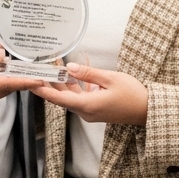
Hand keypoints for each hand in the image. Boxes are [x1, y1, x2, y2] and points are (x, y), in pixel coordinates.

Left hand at [32, 64, 148, 124]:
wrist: (149, 110)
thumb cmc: (133, 95)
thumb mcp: (110, 79)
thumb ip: (87, 73)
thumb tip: (69, 67)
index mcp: (87, 105)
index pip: (58, 98)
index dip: (42, 90)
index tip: (30, 82)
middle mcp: (86, 111)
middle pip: (61, 97)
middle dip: (49, 82)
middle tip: (38, 68)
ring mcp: (91, 112)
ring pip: (70, 96)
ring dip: (61, 82)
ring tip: (53, 65)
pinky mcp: (95, 109)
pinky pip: (79, 98)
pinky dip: (73, 86)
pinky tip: (71, 73)